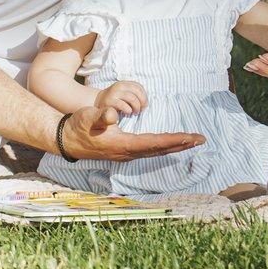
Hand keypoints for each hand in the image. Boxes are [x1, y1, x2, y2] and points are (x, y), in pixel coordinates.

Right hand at [59, 106, 203, 162]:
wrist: (67, 140)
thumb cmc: (79, 126)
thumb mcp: (89, 117)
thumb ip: (101, 115)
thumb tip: (112, 114)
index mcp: (123, 145)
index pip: (153, 143)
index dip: (173, 140)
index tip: (189, 137)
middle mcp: (128, 153)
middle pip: (160, 149)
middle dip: (181, 144)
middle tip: (201, 139)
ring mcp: (127, 154)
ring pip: (156, 151)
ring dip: (175, 146)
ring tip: (191, 141)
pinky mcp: (125, 152)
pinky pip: (150, 150)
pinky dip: (164, 146)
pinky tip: (170, 143)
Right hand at [97, 80, 147, 116]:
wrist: (97, 102)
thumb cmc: (115, 100)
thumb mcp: (124, 94)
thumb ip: (133, 94)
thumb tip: (145, 103)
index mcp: (124, 83)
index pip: (139, 87)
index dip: (144, 96)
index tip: (144, 104)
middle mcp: (119, 86)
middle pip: (137, 92)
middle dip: (142, 102)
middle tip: (140, 109)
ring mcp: (114, 93)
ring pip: (132, 99)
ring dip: (136, 107)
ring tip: (135, 112)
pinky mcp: (110, 101)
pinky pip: (123, 106)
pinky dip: (128, 110)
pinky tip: (127, 113)